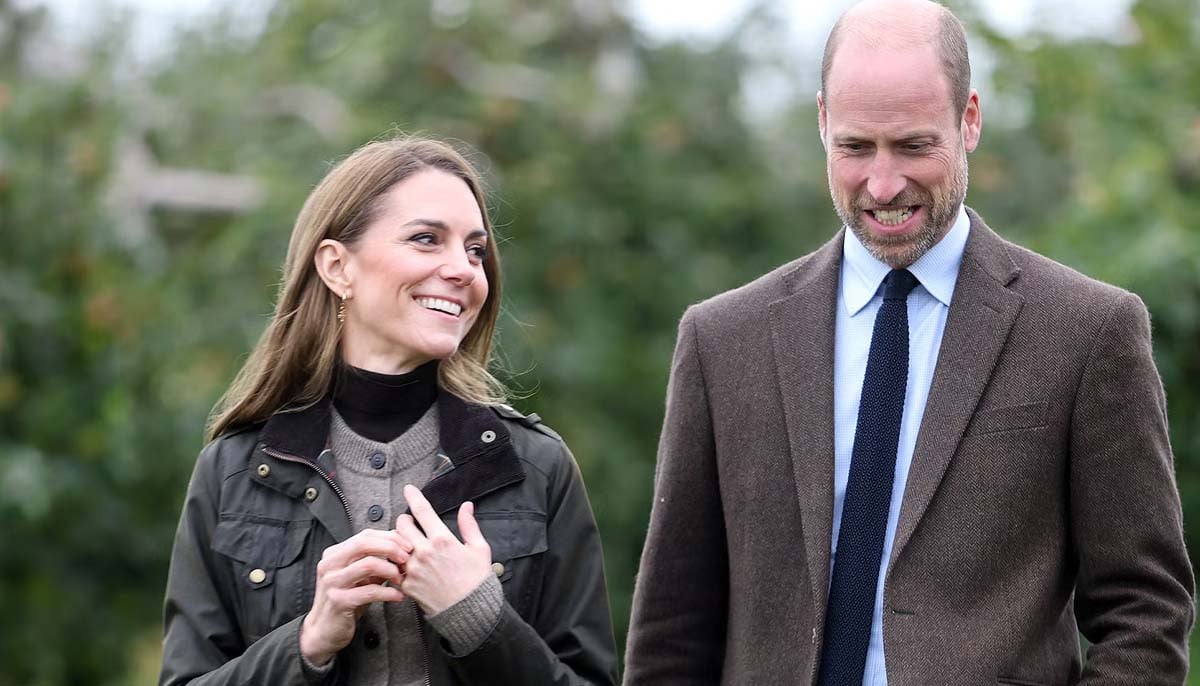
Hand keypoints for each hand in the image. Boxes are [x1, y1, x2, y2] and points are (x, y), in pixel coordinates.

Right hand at [299, 528, 410, 665]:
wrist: (324, 631)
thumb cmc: (345, 601)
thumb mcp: (360, 578)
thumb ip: (376, 562)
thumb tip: (400, 547)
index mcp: (334, 554)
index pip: (365, 535)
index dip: (389, 538)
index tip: (407, 545)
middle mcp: (330, 564)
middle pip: (364, 543)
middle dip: (391, 547)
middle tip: (407, 557)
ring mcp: (332, 582)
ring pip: (368, 564)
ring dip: (391, 570)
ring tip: (401, 578)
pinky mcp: (338, 601)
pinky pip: (369, 591)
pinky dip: (388, 592)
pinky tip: (398, 596)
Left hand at [395, 484, 492, 614]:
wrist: (470, 612)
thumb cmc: (477, 580)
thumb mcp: (479, 549)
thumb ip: (469, 525)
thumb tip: (467, 506)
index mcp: (442, 540)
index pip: (422, 511)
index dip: (413, 496)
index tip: (408, 489)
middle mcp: (424, 552)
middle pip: (402, 525)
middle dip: (405, 520)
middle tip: (410, 523)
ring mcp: (413, 569)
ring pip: (394, 545)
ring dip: (398, 541)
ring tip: (407, 544)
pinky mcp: (407, 585)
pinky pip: (394, 567)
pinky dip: (397, 563)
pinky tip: (405, 563)